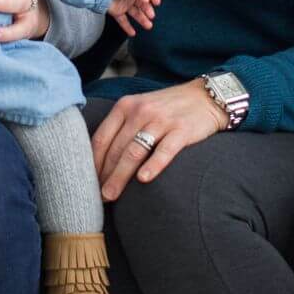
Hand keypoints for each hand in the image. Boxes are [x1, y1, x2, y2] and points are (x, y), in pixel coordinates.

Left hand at [91, 82, 224, 200]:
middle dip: (104, 175)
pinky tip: (143, 179)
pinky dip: (153, 165)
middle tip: (98, 196)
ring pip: (134, 151)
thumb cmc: (168, 108)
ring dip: (120, 176)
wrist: (206, 96)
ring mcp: (161, 120)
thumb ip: (122, 127)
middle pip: (116, 149)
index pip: (101, 138)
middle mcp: (140, 111)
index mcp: (125, 106)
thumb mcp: (140, 108)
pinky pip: (164, 150)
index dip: (92, 163)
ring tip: (111, 194)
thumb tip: (101, 161)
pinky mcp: (182, 130)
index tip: (87, 182)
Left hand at [107, 0, 159, 36]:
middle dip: (148, 10)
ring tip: (148, 26)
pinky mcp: (117, 12)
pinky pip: (123, 21)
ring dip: (142, 20)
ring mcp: (124, 4)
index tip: (157, 3)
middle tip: (151, 16)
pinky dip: (128, 27)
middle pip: (142, 4)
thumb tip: (147, 0)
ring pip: (135, 13)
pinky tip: (133, 33)